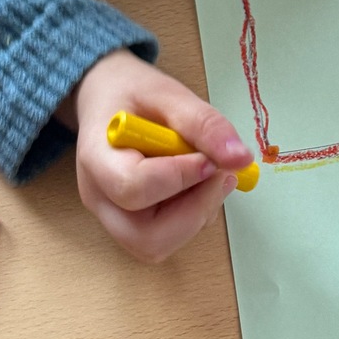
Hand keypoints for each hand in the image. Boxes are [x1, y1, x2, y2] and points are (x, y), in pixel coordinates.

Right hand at [69, 48, 254, 261]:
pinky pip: (164, 238)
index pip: (133, 188)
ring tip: (208, 173)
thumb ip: (203, 123)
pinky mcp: (130, 222)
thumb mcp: (168, 93)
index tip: (209, 159)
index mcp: (97, 157)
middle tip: (220, 174)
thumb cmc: (132, 93)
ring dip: (196, 215)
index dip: (179, 178)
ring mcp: (112, 216)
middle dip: (194, 212)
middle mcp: (99, 197)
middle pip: (145, 238)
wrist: (107, 98)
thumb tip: (240, 159)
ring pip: (157, 245)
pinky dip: (191, 216)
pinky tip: (195, 183)